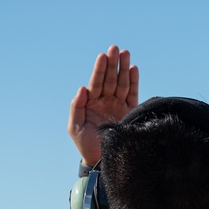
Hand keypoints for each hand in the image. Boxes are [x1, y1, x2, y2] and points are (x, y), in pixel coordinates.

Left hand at [68, 45, 138, 166]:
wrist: (102, 160)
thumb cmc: (86, 144)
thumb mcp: (74, 126)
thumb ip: (76, 106)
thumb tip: (82, 88)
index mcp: (91, 102)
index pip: (96, 82)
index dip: (99, 69)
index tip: (103, 56)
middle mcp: (105, 101)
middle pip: (110, 79)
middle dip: (113, 64)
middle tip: (116, 48)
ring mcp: (118, 106)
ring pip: (121, 83)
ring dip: (124, 69)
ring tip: (126, 54)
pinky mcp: (130, 113)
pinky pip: (132, 94)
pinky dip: (134, 82)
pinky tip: (134, 70)